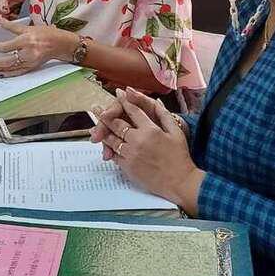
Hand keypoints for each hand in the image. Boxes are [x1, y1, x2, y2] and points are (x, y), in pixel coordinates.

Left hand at [0, 17, 76, 76]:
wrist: (60, 44)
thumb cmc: (46, 34)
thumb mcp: (29, 27)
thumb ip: (12, 26)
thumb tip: (0, 19)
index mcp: (27, 40)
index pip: (8, 46)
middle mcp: (28, 52)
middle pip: (7, 60)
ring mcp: (30, 62)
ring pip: (10, 68)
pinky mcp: (32, 67)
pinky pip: (17, 72)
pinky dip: (8, 74)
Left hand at [93, 89, 202, 212]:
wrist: (179, 182)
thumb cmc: (180, 157)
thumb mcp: (176, 132)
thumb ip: (164, 115)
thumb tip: (156, 100)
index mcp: (150, 130)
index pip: (133, 111)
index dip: (125, 100)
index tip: (119, 93)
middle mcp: (138, 141)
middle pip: (117, 124)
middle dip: (105, 114)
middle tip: (96, 107)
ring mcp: (131, 154)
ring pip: (112, 140)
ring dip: (102, 131)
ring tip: (95, 126)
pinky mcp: (128, 167)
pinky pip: (115, 154)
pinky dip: (109, 148)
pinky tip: (105, 144)